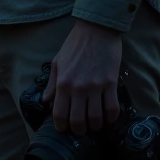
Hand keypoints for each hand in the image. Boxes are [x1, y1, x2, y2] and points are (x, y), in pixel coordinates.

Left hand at [42, 19, 121, 134]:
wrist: (96, 29)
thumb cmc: (75, 44)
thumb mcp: (58, 62)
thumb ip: (52, 84)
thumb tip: (47, 102)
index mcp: (63, 83)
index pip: (60, 115)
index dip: (61, 127)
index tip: (64, 129)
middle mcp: (78, 88)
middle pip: (78, 122)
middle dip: (79, 130)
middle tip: (81, 128)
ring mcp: (96, 87)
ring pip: (96, 119)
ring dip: (95, 126)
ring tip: (95, 124)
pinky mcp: (111, 83)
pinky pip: (112, 108)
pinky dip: (111, 117)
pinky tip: (108, 117)